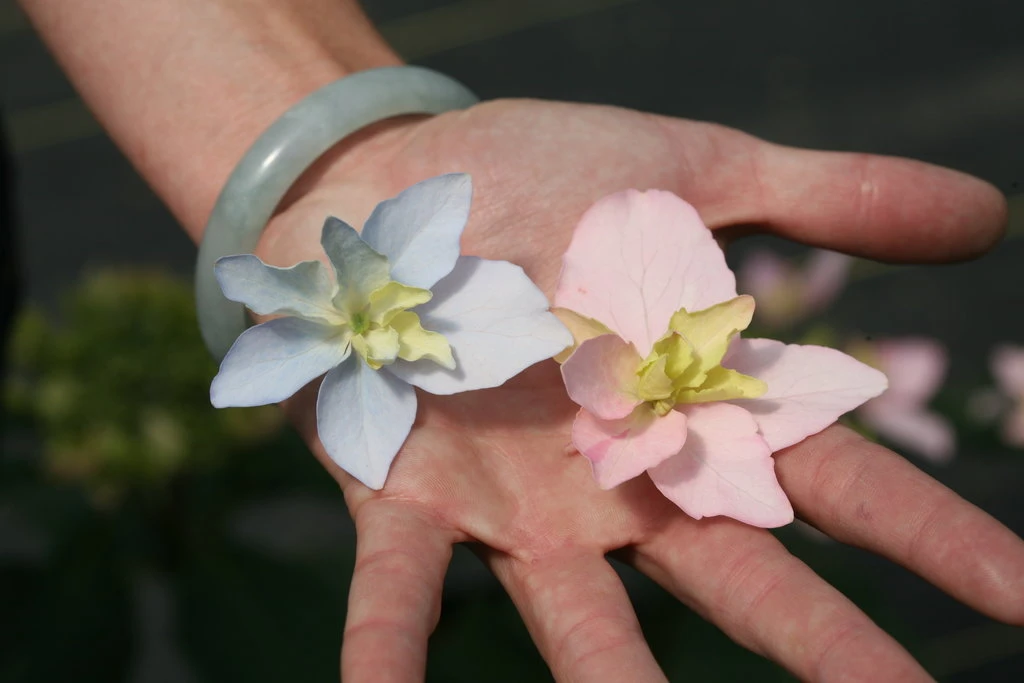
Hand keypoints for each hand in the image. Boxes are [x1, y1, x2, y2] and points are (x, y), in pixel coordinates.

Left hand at [255, 99, 1020, 681]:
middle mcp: (618, 479)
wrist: (391, 181)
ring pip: (583, 626)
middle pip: (739, 579)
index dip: (931, 536)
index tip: (1023, 597)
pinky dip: (388, 655)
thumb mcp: (695, 168)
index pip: (836, 479)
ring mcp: (512, 504)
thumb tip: (985, 215)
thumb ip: (826, 197)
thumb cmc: (544, 176)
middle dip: (824, 649)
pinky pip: (397, 592)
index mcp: (690, 402)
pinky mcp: (407, 496)